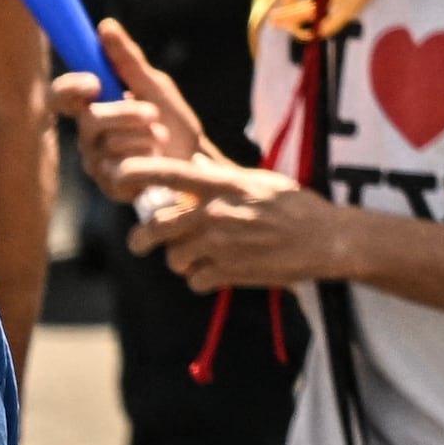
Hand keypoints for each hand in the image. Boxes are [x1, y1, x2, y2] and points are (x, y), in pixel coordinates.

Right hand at [57, 18, 210, 202]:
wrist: (196, 159)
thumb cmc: (172, 121)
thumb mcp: (155, 86)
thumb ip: (128, 61)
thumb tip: (105, 26)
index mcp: (93, 107)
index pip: (61, 96)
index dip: (70, 88)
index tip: (94, 84)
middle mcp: (88, 135)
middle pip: (89, 120)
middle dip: (125, 113)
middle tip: (153, 113)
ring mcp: (97, 162)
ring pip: (109, 145)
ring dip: (144, 137)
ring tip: (161, 137)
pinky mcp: (110, 186)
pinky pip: (121, 170)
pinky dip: (146, 159)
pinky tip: (156, 159)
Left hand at [122, 150, 374, 294]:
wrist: (326, 240)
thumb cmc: (295, 206)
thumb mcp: (258, 180)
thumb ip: (220, 176)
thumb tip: (190, 163)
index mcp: (225, 185)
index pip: (172, 173)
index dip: (139, 172)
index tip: (117, 173)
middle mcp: (217, 214)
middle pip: (156, 228)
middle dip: (143, 238)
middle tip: (141, 242)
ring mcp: (221, 246)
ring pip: (174, 258)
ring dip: (180, 260)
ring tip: (199, 256)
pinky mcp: (228, 274)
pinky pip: (195, 281)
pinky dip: (202, 279)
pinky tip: (220, 271)